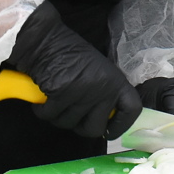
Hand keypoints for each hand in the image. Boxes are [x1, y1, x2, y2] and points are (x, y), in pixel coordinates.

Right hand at [9, 2, 140, 139]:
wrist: (46, 41)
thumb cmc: (70, 56)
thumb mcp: (98, 72)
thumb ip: (104, 93)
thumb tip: (104, 119)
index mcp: (116, 82)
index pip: (132, 110)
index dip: (121, 125)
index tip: (108, 131)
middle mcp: (104, 89)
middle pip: (95, 128)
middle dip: (79, 127)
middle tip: (70, 115)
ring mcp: (83, 92)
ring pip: (69, 124)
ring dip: (57, 117)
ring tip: (54, 101)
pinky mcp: (62, 93)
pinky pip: (51, 115)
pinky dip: (42, 111)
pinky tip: (41, 100)